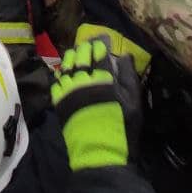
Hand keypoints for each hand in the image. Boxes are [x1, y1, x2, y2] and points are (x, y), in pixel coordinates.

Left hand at [50, 38, 126, 170]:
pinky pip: (57, 82)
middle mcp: (83, 81)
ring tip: (76, 52)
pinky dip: (61, 74)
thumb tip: (125, 55)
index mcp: (103, 80)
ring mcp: (68, 92)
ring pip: (66, 67)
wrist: (100, 153)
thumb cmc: (122, 128)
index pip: (100, 54)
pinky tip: (65, 72)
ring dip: (71, 57)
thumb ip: (129, 76)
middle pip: (81, 57)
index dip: (101, 44)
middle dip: (85, 47)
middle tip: (89, 43)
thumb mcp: (134, 102)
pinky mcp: (59, 103)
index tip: (103, 38)